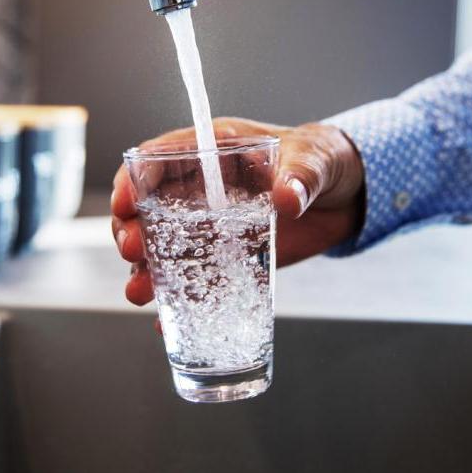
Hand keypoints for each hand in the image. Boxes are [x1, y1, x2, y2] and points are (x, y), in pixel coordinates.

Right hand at [111, 117, 364, 305]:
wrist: (347, 197)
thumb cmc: (324, 161)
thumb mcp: (315, 160)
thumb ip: (301, 176)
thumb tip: (286, 198)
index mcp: (213, 151)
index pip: (159, 159)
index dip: (134, 179)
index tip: (124, 204)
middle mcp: (201, 190)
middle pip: (149, 208)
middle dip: (132, 230)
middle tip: (132, 253)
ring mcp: (211, 226)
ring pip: (163, 247)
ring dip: (146, 269)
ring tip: (139, 293)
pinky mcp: (227, 257)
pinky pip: (195, 278)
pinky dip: (180, 299)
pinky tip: (167, 321)